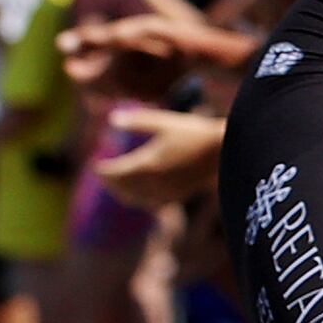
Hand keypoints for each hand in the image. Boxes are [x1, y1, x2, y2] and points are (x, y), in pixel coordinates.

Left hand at [91, 104, 222, 207]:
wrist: (226, 153)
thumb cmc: (195, 133)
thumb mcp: (165, 122)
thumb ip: (138, 121)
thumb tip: (112, 119)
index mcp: (147, 164)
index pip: (115, 172)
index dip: (103, 169)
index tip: (96, 164)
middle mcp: (154, 182)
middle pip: (123, 187)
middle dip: (110, 182)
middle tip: (103, 176)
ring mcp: (166, 192)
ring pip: (136, 198)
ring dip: (123, 193)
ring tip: (116, 188)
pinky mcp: (178, 196)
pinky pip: (152, 203)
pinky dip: (140, 200)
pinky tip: (141, 195)